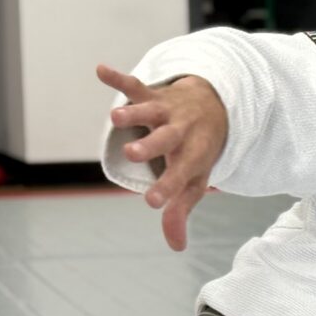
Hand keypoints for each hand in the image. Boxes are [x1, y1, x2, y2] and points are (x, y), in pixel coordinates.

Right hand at [96, 65, 227, 250]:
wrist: (214, 106)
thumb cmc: (199, 152)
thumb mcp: (194, 181)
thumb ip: (180, 211)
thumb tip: (176, 246)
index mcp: (192, 157)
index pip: (180, 176)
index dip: (167, 189)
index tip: (151, 202)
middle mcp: (181, 132)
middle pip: (166, 139)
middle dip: (150, 146)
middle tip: (132, 154)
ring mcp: (166, 112)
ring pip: (149, 111)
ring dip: (133, 113)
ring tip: (114, 118)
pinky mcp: (153, 94)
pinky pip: (135, 84)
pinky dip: (118, 77)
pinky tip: (101, 70)